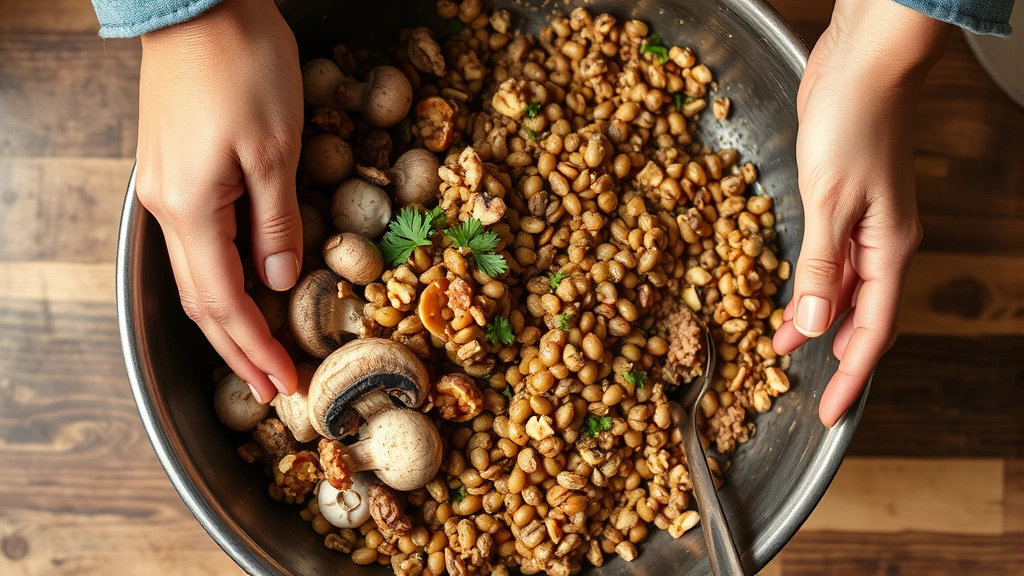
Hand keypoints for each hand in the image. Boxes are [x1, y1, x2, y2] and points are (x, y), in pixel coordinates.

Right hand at [136, 0, 303, 402]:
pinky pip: (197, 243)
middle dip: (239, 350)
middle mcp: (169, 208)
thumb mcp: (274, 147)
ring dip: (229, 321)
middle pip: (202, 301)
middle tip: (272, 388)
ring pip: (196, 276)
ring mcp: (167, 189)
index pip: (224, 304)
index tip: (285, 384)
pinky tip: (244, 289)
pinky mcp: (175, 170)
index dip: (255, 349)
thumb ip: (277, 221)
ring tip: (258, 354)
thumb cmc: (241, 64)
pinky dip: (222, 279)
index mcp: (192, 209)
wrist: (197, 1)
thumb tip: (278, 279)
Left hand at [772, 0, 949, 426]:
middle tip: (803, 388)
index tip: (831, 414)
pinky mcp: (839, 201)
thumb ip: (820, 266)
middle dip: (833, 356)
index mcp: (887, 249)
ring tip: (781, 346)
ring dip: (816, 320)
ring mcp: (862, 222)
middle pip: (862, 317)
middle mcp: (880, 242)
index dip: (852, 377)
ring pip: (843, 289)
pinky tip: (791, 292)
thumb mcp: (829, 201)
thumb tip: (813, 327)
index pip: (873, 332)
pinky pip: (828, 259)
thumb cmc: (853, 122)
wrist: (861, 62)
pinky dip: (810, 284)